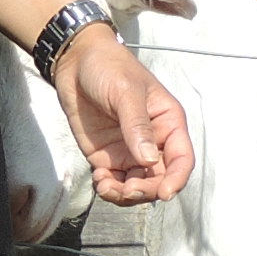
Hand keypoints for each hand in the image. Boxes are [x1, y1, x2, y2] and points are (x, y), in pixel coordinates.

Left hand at [55, 28, 192, 207]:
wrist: (75, 61)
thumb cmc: (108, 66)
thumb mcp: (126, 91)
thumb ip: (137, 126)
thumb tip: (149, 159)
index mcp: (167, 122)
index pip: (181, 158)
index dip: (176, 178)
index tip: (165, 192)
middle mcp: (152, 141)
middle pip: (160, 178)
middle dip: (146, 190)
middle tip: (128, 190)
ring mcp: (129, 150)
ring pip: (137, 185)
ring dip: (125, 194)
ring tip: (107, 186)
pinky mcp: (107, 156)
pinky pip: (114, 182)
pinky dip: (108, 189)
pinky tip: (99, 180)